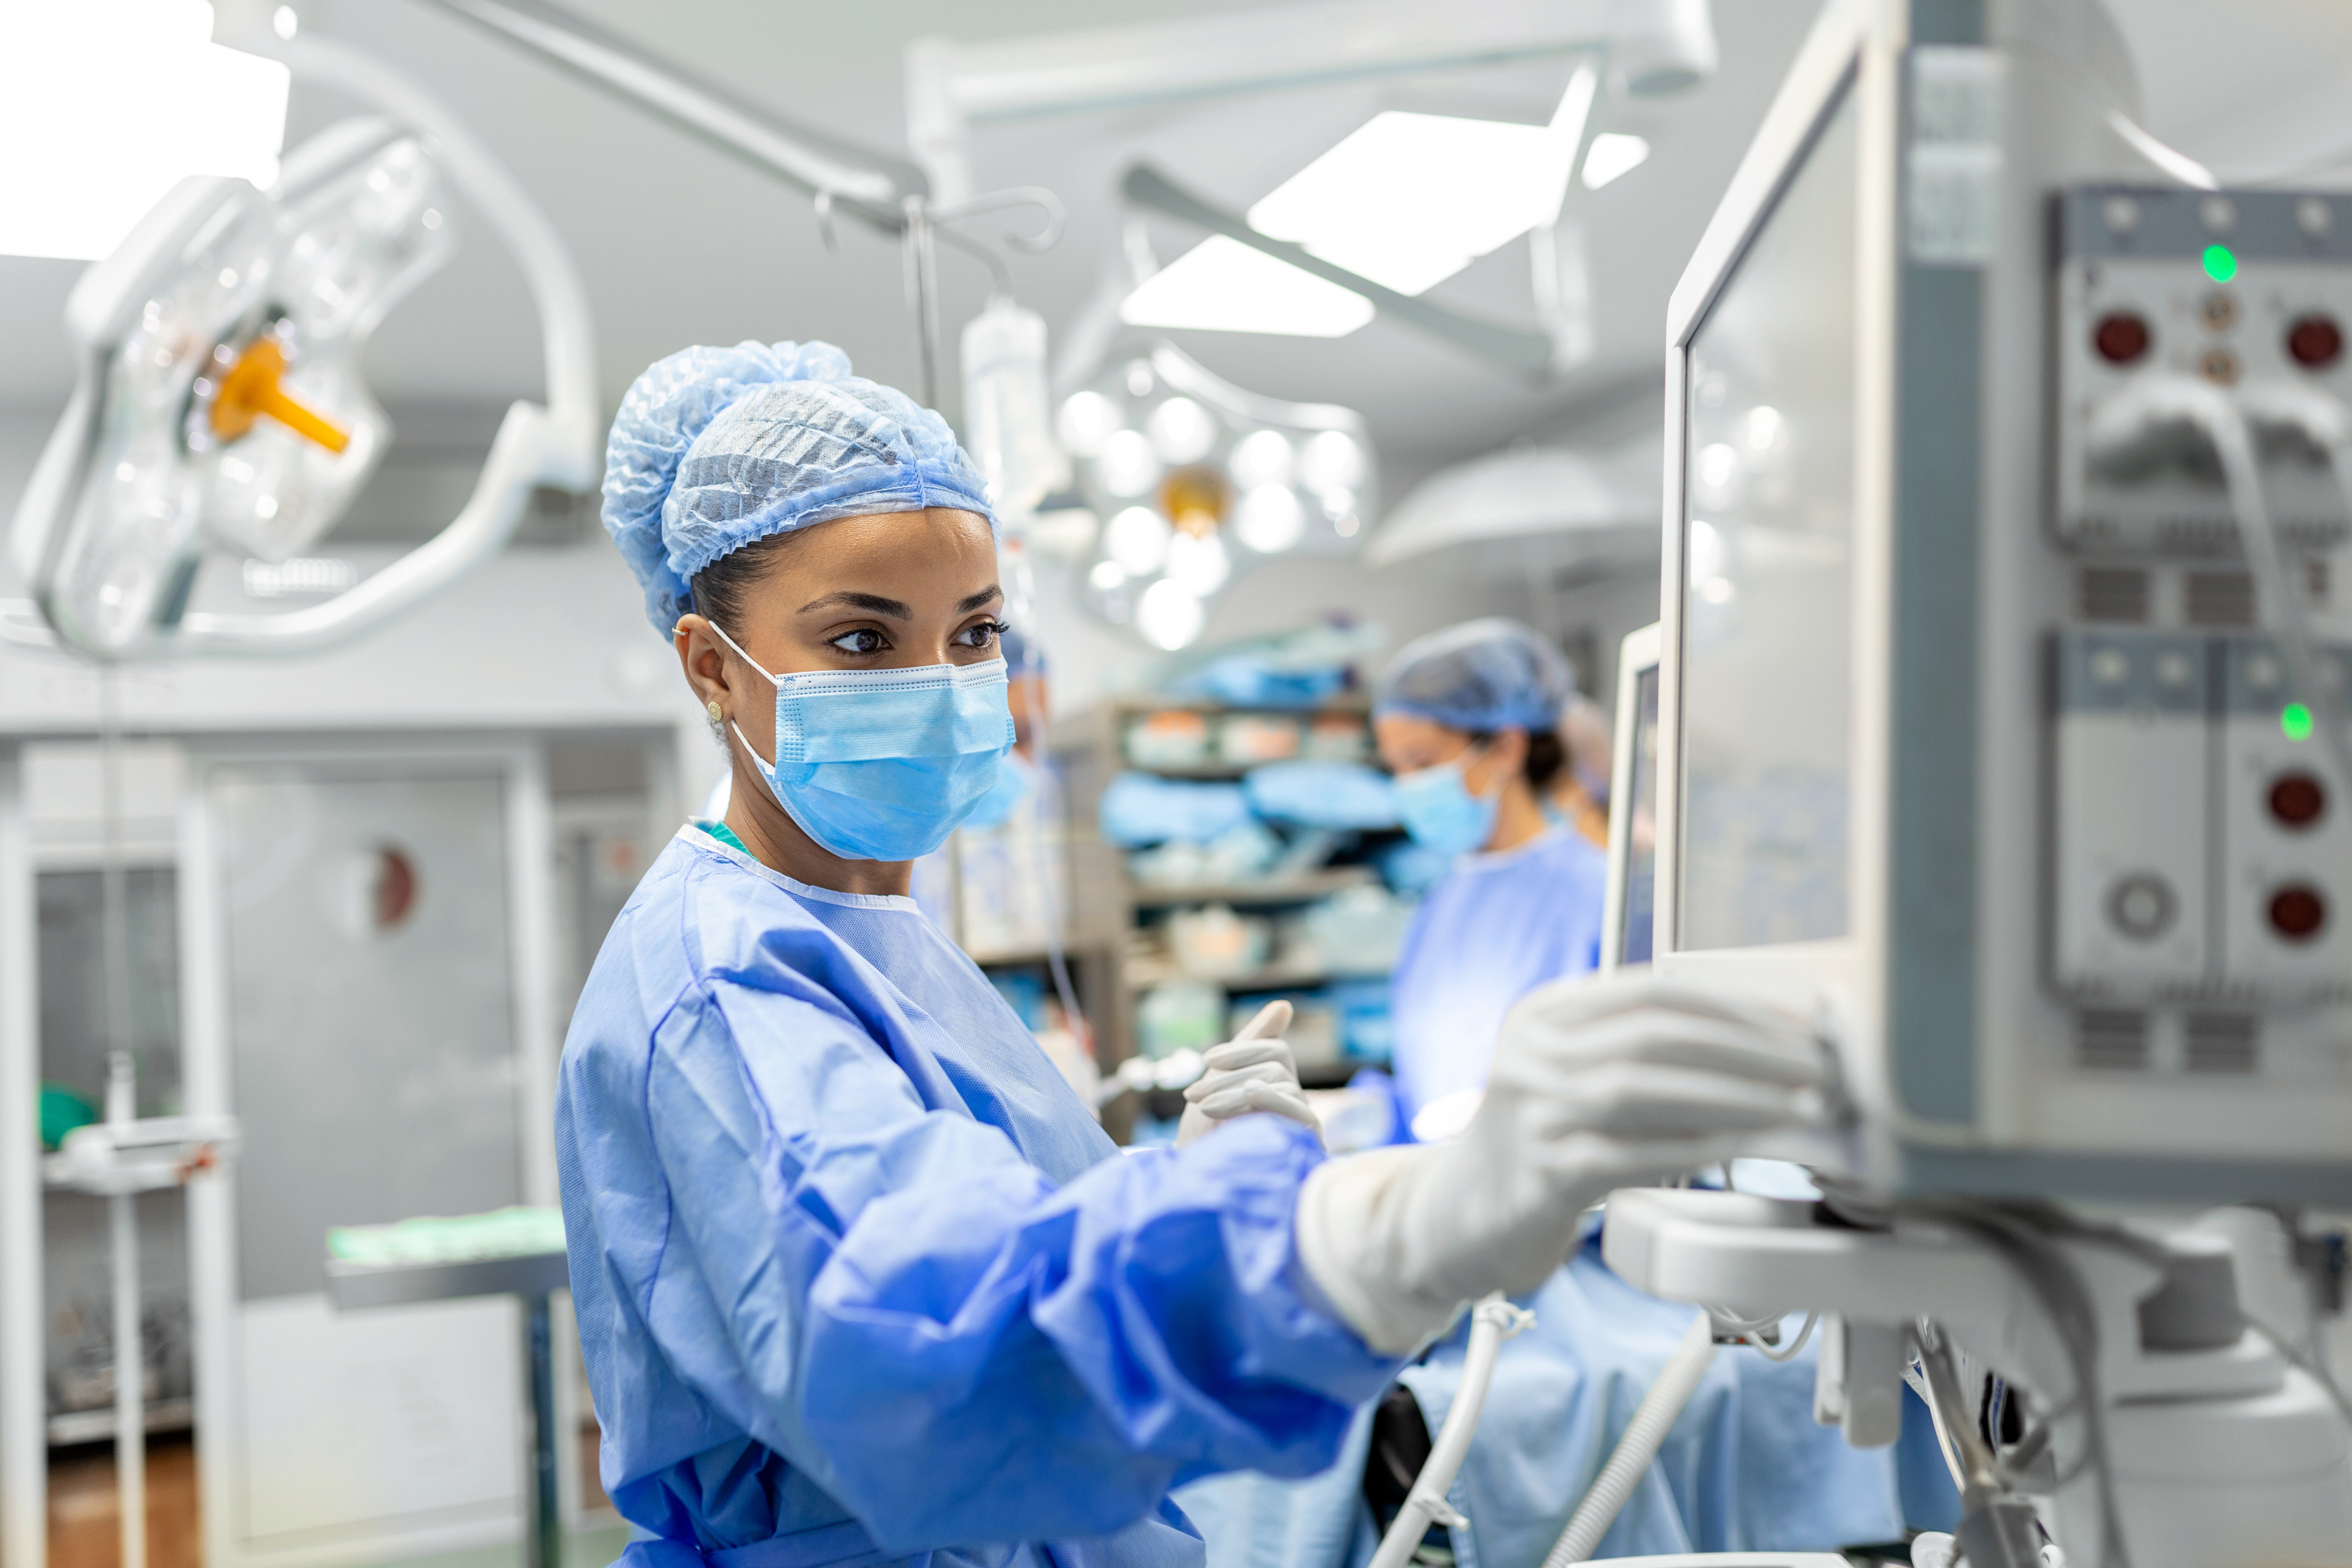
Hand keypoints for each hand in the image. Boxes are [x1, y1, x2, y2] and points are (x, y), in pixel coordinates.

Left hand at [1177, 1000, 1321, 1147]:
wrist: (1198, 1184)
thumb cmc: (1208, 1137)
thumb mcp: (1221, 1083)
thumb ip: (1250, 1046)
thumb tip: (1285, 1005)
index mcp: (1276, 1086)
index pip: (1276, 1052)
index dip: (1243, 1049)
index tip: (1208, 1060)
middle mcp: (1294, 1103)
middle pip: (1276, 1066)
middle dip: (1231, 1075)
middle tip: (1194, 1094)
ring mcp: (1301, 1125)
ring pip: (1280, 1084)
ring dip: (1237, 1091)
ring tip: (1205, 1108)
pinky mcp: (1306, 1146)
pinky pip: (1300, 1112)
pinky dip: (1273, 1099)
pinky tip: (1249, 1095)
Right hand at [1294, 974, 1827, 1351]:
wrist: (1457, 1218)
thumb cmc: (1541, 1143)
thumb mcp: (1573, 1075)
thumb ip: (1639, 1050)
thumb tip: (1763, 1041)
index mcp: (1545, 1012)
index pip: (1656, 991)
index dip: (1739, 1006)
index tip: (1802, 1027)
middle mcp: (1531, 1051)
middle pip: (1657, 1033)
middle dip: (1752, 1049)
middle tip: (1817, 1070)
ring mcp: (1530, 1111)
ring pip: (1646, 1087)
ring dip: (1736, 1095)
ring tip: (1796, 1107)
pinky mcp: (1540, 1173)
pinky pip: (1633, 1153)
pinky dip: (1697, 1147)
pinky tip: (1744, 1149)